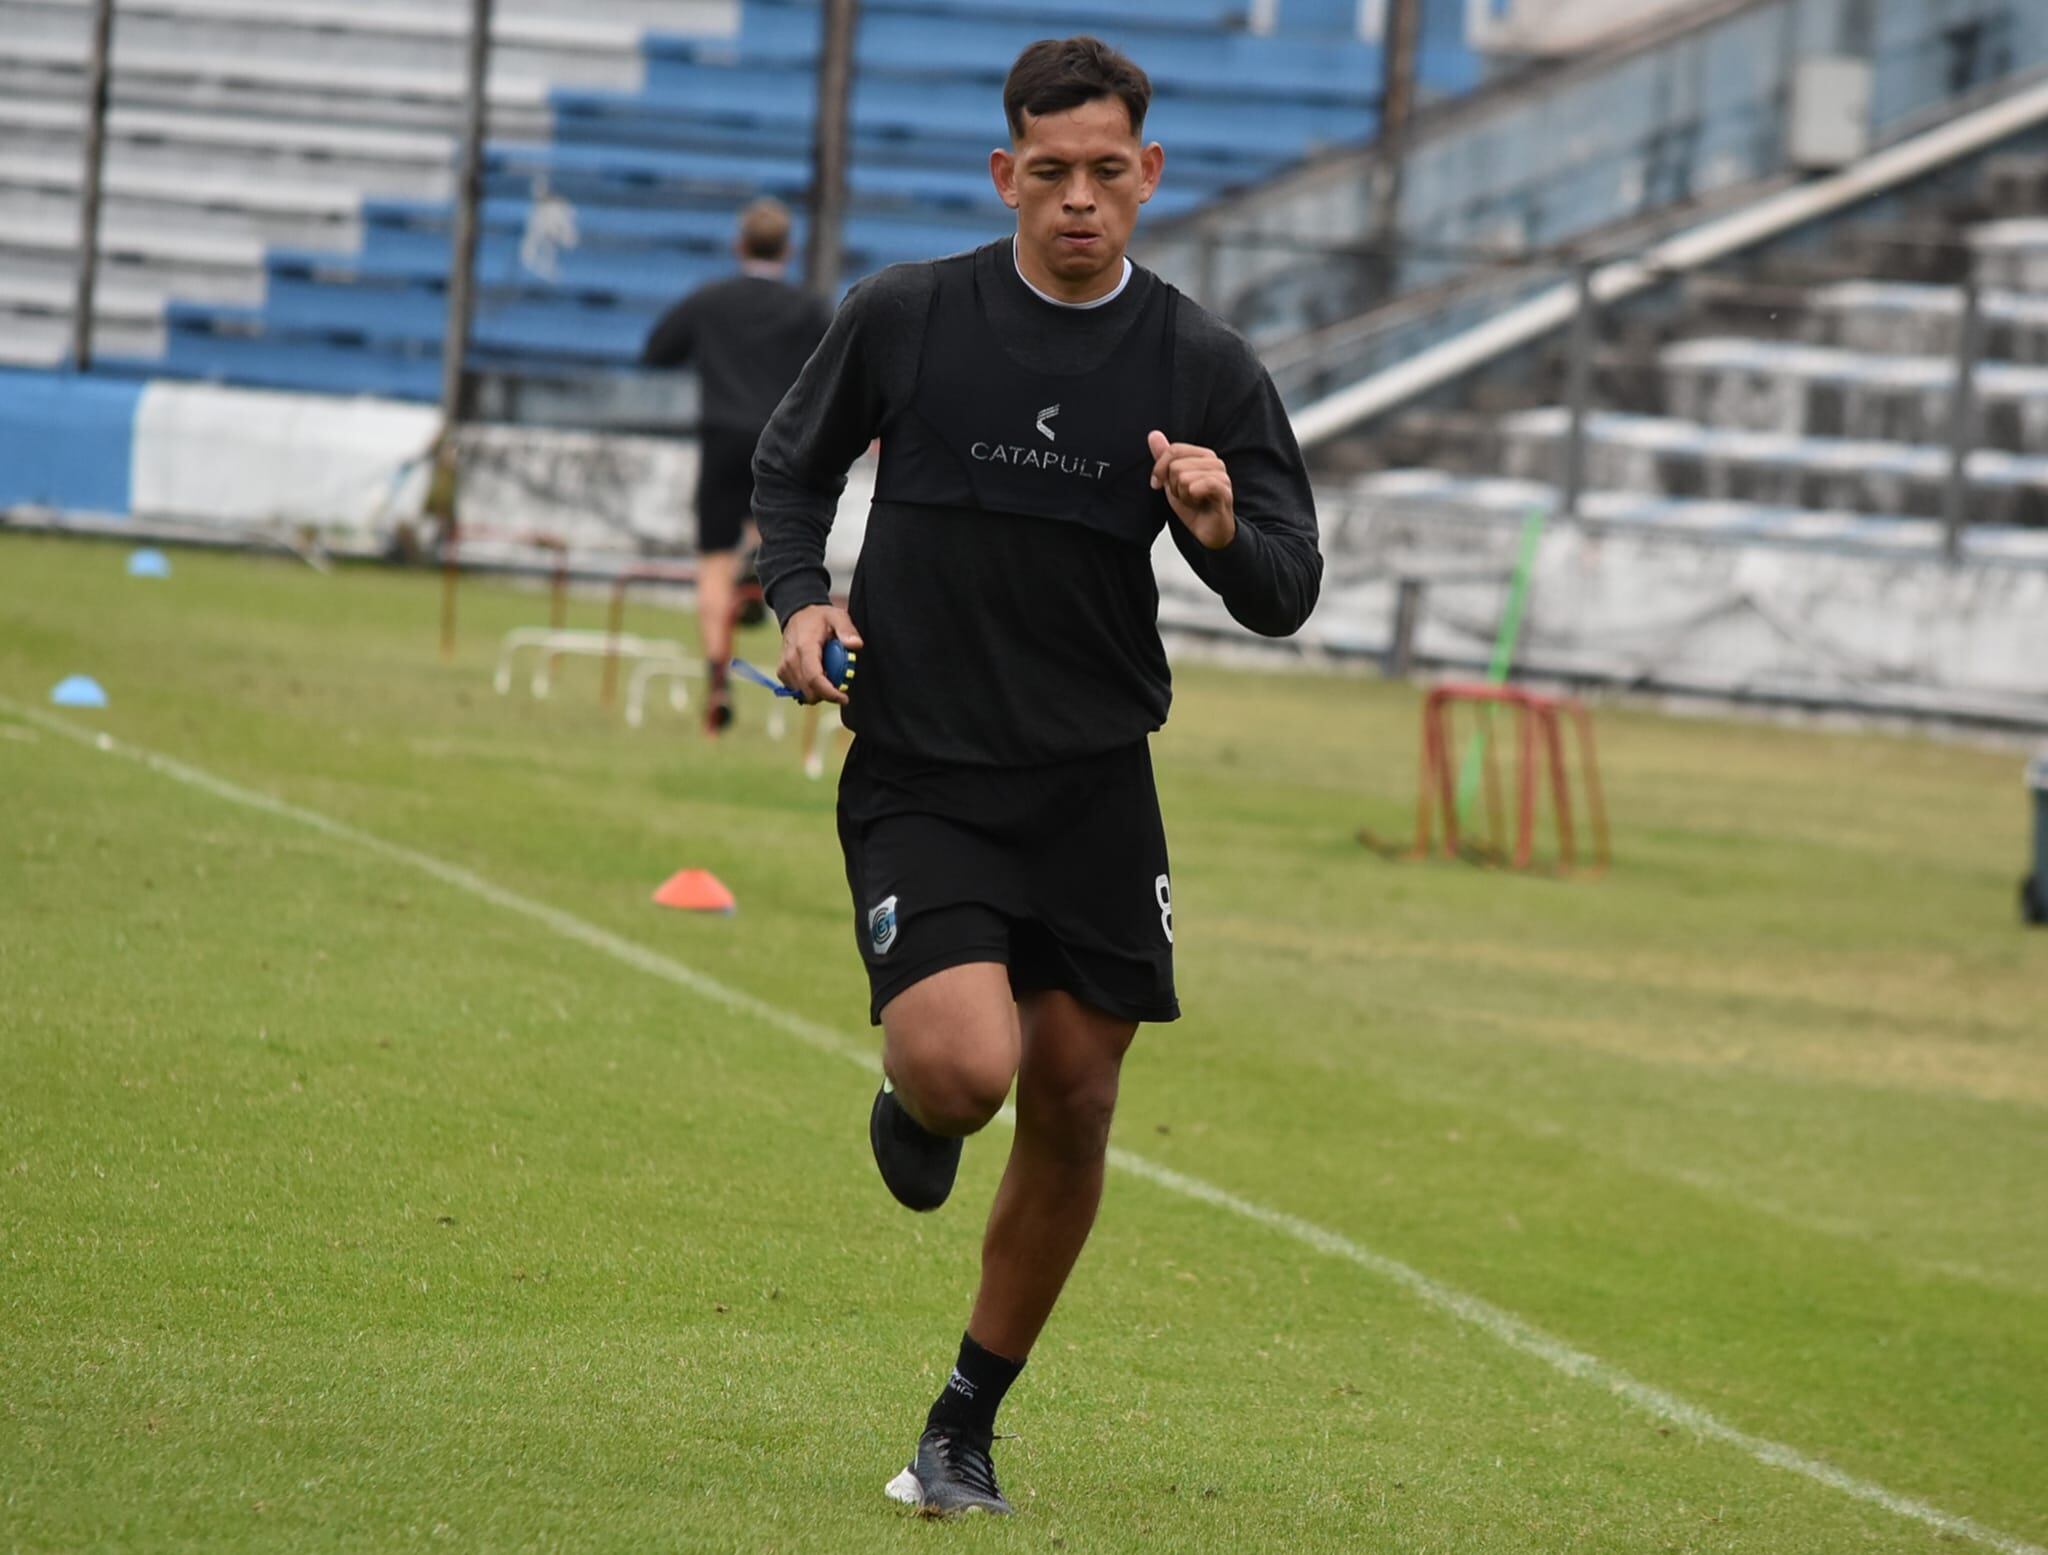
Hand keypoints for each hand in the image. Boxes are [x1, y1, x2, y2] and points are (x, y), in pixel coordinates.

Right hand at [778, 603, 863, 705]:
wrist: (797, 614)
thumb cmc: (820, 617)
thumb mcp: (837, 616)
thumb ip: (847, 630)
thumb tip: (856, 644)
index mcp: (805, 647)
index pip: (814, 678)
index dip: (829, 693)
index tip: (844, 698)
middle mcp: (790, 659)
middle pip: (808, 691)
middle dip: (826, 694)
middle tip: (839, 684)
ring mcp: (784, 667)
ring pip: (803, 693)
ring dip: (818, 691)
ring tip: (828, 675)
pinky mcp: (782, 672)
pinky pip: (796, 690)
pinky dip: (809, 688)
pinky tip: (817, 675)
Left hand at [1147, 431, 1235, 549]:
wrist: (1208, 531)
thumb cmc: (1193, 506)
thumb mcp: (1172, 480)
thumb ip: (1164, 457)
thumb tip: (1153, 434)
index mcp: (1203, 455)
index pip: (1174, 450)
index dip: (1160, 468)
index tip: (1157, 484)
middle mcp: (1215, 462)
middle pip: (1176, 466)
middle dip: (1173, 487)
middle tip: (1185, 496)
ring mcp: (1221, 476)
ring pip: (1184, 478)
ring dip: (1183, 496)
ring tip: (1193, 501)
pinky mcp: (1224, 491)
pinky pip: (1199, 485)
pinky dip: (1192, 497)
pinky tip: (1198, 503)